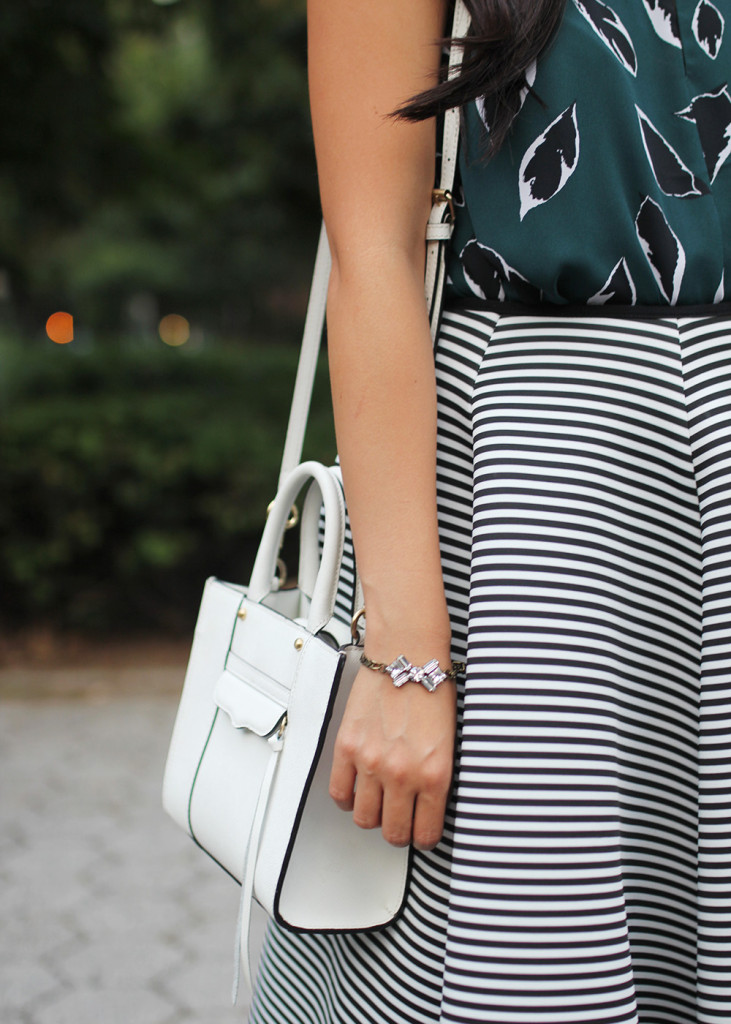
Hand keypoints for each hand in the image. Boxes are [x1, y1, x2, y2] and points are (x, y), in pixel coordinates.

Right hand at [329, 666, 456, 849]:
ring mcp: (371, 762)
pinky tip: (358, 787)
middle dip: (398, 832)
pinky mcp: (346, 748)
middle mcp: (402, 773)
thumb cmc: (432, 688)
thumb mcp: (450, 742)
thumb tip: (428, 804)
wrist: (407, 653)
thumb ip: (437, 777)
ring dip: (372, 815)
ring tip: (379, 801)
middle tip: (401, 821)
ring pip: (363, 818)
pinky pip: (339, 793)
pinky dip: (347, 797)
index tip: (422, 831)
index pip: (426, 833)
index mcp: (435, 774)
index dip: (424, 837)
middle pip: (393, 833)